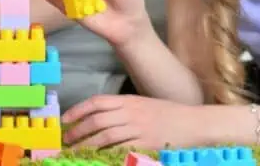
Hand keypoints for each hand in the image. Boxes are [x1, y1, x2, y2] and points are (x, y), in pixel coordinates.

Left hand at [62, 94, 201, 150]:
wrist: (194, 123)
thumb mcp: (143, 104)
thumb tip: (99, 118)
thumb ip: (123, 109)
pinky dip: (106, 154)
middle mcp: (130, 112)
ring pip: (105, 136)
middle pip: (97, 120)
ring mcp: (138, 128)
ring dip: (87, 144)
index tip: (65, 119)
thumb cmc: (169, 114)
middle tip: (67, 140)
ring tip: (75, 151)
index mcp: (128, 100)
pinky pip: (121, 150)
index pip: (97, 102)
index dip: (78, 110)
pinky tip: (97, 158)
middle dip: (78, 130)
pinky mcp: (145, 144)